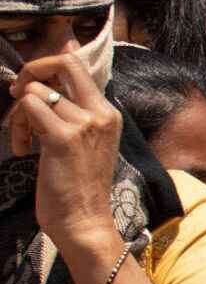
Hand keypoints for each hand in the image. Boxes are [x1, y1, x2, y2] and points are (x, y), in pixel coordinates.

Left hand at [7, 54, 123, 256]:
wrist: (84, 221)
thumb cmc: (80, 186)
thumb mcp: (86, 142)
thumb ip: (73, 112)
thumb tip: (46, 82)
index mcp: (108, 113)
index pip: (78, 65)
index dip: (48, 67)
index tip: (33, 89)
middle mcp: (101, 113)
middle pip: (64, 62)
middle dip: (32, 69)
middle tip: (20, 93)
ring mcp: (84, 124)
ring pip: (37, 90)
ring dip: (20, 112)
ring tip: (24, 138)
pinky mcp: (63, 138)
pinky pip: (30, 107)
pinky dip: (19, 126)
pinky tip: (24, 148)